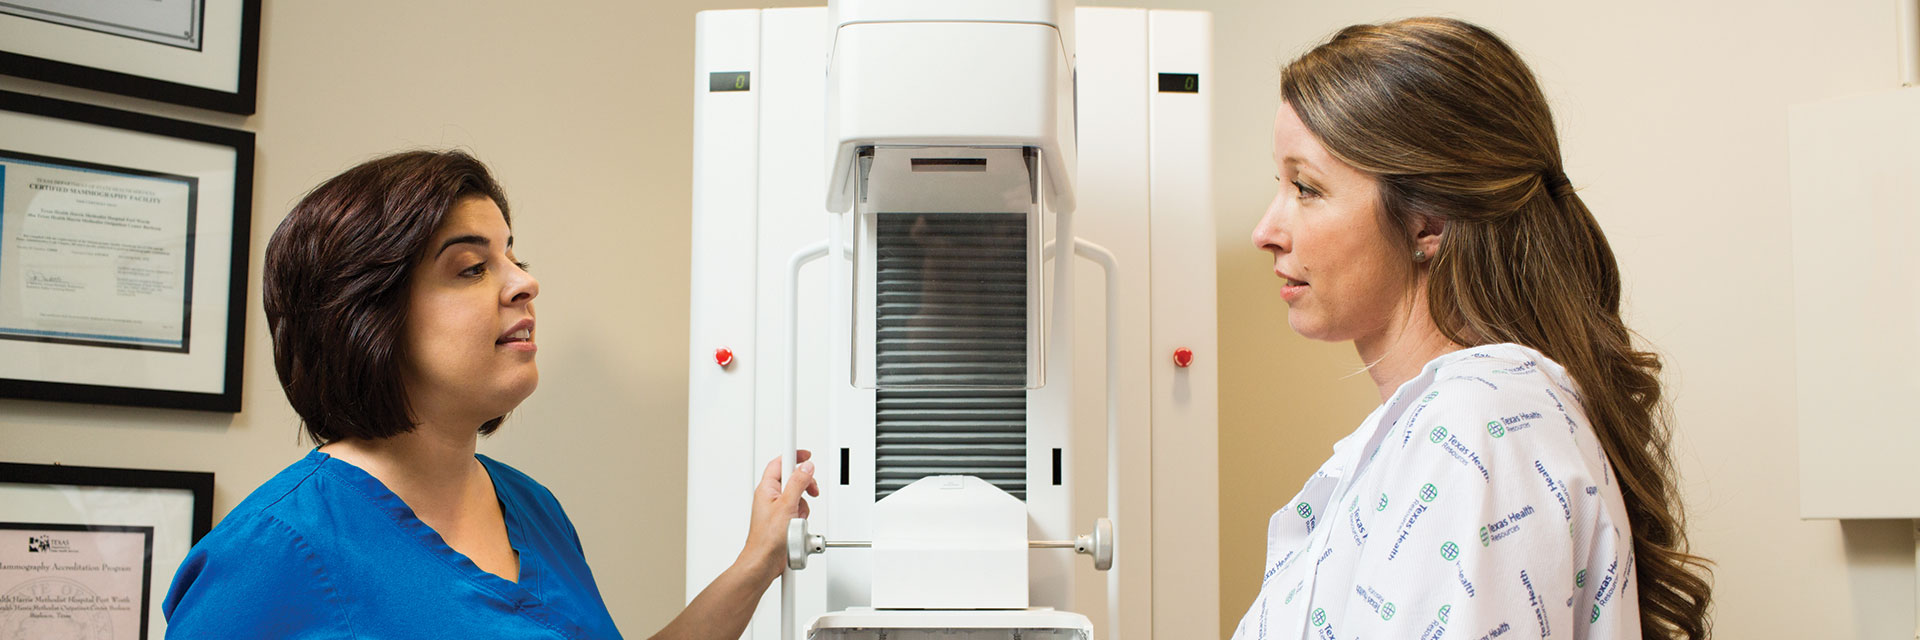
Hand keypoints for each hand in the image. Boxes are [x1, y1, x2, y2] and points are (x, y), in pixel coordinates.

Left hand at [739, 450, 818, 583]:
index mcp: (766, 489)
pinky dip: (802, 518)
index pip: (780, 463)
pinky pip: (798, 512)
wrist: (764, 562)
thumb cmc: (766, 538)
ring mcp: (778, 510)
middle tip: (811, 491)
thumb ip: (797, 483)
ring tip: (799, 518)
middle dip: (804, 486)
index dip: (793, 456)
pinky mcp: (784, 522)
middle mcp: (771, 498)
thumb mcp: (786, 506)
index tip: (806, 454)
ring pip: (798, 497)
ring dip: (804, 506)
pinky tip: (798, 527)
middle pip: (793, 480)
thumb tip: (806, 467)